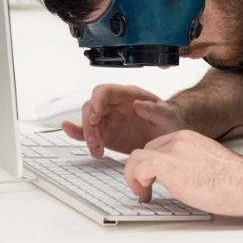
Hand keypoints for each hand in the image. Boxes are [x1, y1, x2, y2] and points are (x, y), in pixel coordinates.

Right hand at [60, 84, 185, 156]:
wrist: (170, 135)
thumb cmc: (169, 120)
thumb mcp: (167, 115)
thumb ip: (154, 109)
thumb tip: (138, 104)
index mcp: (128, 95)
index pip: (104, 91)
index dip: (96, 101)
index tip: (95, 116)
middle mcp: (114, 105)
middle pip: (92, 108)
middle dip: (89, 124)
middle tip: (95, 140)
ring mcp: (108, 119)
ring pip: (88, 123)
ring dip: (89, 136)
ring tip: (97, 150)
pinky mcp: (106, 134)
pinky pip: (88, 132)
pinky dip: (79, 135)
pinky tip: (73, 135)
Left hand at [124, 130, 242, 216]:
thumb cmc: (235, 181)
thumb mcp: (208, 165)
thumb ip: (190, 165)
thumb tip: (181, 179)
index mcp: (189, 139)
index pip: (158, 146)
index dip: (151, 166)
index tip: (152, 181)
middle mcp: (179, 140)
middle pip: (145, 151)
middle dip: (142, 171)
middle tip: (146, 189)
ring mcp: (173, 151)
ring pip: (136, 158)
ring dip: (135, 177)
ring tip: (143, 194)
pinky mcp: (168, 165)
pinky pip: (137, 168)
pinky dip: (134, 181)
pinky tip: (144, 194)